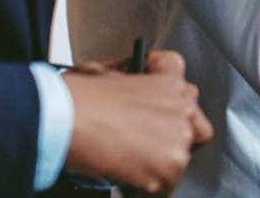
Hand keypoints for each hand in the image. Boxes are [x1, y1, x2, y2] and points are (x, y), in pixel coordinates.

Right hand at [62, 48, 213, 194]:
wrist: (65, 117)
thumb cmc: (80, 95)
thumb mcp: (112, 73)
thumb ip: (137, 84)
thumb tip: (137, 98)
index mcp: (171, 82)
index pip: (190, 95)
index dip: (171, 108)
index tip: (157, 115)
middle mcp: (182, 108)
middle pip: (195, 131)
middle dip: (170, 141)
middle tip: (142, 146)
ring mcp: (178, 138)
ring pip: (179, 161)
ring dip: (157, 165)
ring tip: (126, 161)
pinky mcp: (168, 167)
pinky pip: (165, 187)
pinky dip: (145, 187)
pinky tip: (123, 175)